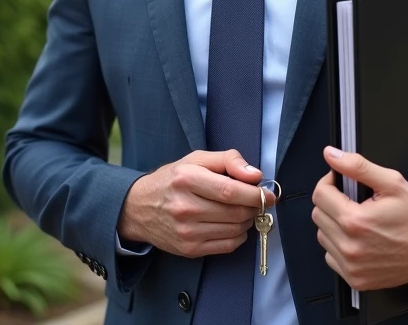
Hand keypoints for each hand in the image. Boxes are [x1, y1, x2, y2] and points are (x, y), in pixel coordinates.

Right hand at [118, 149, 276, 258]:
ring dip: (247, 220)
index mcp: (186, 179)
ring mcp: (186, 231)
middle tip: (257, 201)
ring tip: (242, 210)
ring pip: (235, 230)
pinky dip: (238, 236)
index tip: (269, 194)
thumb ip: (228, 160)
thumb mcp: (196, 159)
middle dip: (254, 207)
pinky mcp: (189, 249)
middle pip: (235, 212)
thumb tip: (255, 175)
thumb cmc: (172, 180)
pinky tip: (232, 224)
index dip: (255, 194)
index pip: (229, 191)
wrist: (138, 208)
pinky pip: (228, 246)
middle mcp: (184, 207)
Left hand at [312, 147, 407, 289]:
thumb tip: (332, 155)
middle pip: (319, 215)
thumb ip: (357, 166)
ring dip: (334, 225)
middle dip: (332, 203)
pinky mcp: (356, 279)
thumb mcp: (392, 182)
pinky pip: (331, 257)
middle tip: (354, 201)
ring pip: (323, 236)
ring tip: (359, 221)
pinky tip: (359, 239)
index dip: (330, 183)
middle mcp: (351, 247)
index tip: (341, 182)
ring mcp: (352, 267)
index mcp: (356, 221)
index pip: (320, 195)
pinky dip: (340, 246)